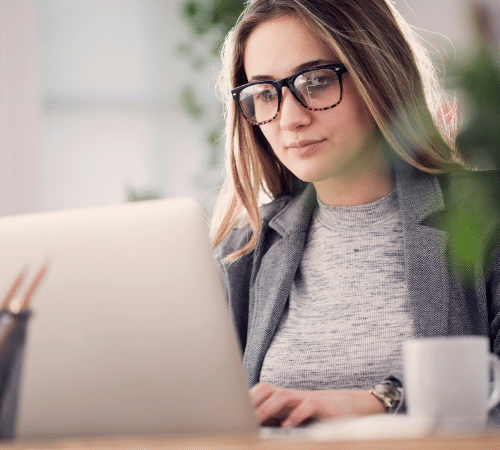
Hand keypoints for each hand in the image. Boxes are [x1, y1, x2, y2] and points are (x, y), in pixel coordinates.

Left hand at [250, 382, 385, 427]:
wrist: (350, 404)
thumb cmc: (318, 411)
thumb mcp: (295, 414)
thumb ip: (278, 417)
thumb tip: (256, 425)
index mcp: (284, 396)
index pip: (260, 391)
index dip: (246, 398)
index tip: (232, 410)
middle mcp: (292, 395)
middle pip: (267, 390)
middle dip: (252, 401)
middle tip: (240, 416)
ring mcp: (306, 397)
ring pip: (283, 396)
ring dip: (268, 407)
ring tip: (257, 420)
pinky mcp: (321, 404)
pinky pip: (307, 406)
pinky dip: (296, 415)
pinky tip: (287, 426)